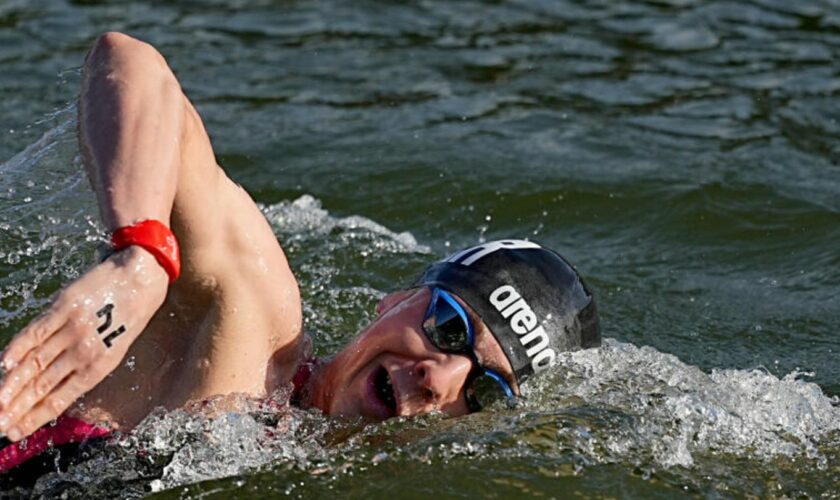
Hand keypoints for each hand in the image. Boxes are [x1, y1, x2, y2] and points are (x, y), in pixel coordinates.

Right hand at [0, 246, 167, 440]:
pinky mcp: (65, 307)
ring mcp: (73, 329)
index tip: (16, 432)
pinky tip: (4, 364)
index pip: (61, 398)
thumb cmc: (128, 316)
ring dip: (11, 384)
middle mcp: (85, 351)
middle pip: (43, 385)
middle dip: (17, 408)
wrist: (141, 279)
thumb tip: (53, 388)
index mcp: (100, 366)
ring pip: (35, 362)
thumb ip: (85, 367)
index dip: (36, 417)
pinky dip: (18, 347)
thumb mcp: (115, 348)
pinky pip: (36, 331)